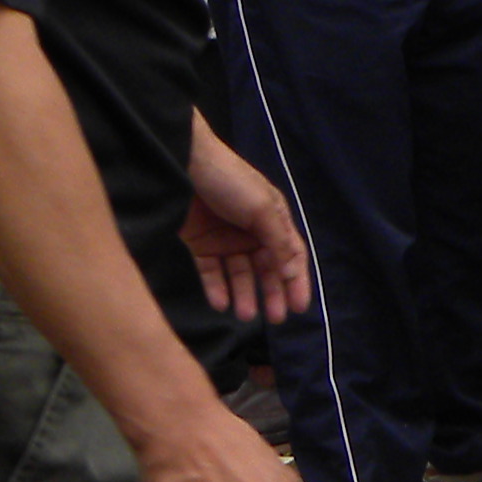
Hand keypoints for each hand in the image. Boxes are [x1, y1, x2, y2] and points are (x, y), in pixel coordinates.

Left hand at [184, 116, 312, 324]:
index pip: (290, 255)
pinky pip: (211, 271)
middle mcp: (251, 230)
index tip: (299, 308)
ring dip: (244, 294)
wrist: (182, 162)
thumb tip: (293, 272)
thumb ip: (278, 241)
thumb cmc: (230, 180)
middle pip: (266, 268)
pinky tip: (221, 303)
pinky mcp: (200, 243)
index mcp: (273, 218)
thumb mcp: (261, 208)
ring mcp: (224, 238)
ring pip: (239, 274)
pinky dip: (216, 288)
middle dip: (272, 293)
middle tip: (275, 319)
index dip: (297, 281)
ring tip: (245, 315)